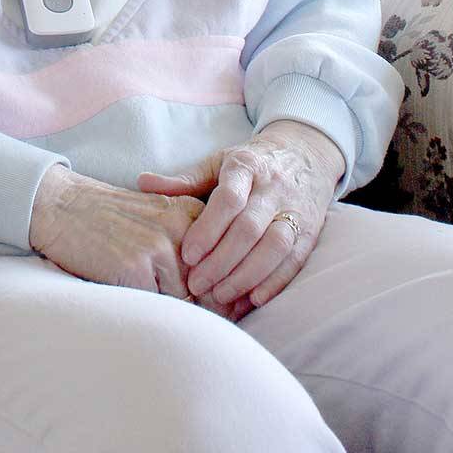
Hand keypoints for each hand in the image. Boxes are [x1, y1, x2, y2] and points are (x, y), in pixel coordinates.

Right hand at [29, 167, 213, 305]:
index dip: (223, 290)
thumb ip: (190, 250)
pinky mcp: (136, 268)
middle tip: (193, 317)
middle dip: (206, 307)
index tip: (220, 307)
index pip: (225, 262)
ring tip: (153, 301)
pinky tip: (132, 294)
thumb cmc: (111, 220)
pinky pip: (158, 307)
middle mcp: (180, 227)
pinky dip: (148, 309)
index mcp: (190, 212)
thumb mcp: (158, 219)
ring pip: (187, 300)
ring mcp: (158, 247)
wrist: (63, 206)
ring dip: (174, 310)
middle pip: (211, 285)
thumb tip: (225, 301)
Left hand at [138, 121, 343, 314]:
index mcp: (246, 166)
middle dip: (222, 261)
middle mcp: (273, 188)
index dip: (208, 229)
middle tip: (197, 284)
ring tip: (221, 295)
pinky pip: (295, 260)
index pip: (228, 199)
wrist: (304, 153)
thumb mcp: (218, 163)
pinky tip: (254, 299)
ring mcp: (294, 210)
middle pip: (249, 228)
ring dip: (247, 276)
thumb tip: (142, 183)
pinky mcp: (310, 231)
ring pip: (275, 246)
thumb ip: (184, 180)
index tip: (187, 254)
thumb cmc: (250, 164)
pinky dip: (276, 282)